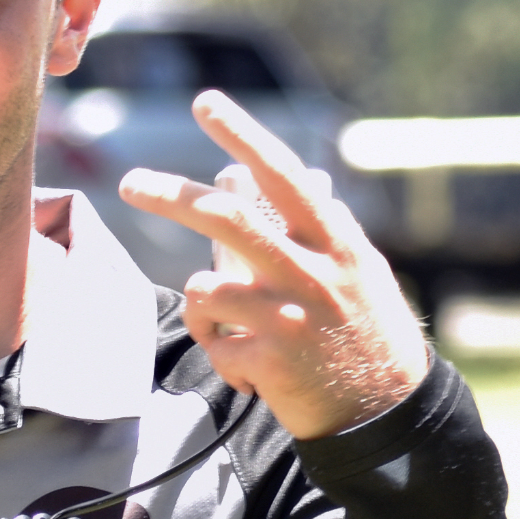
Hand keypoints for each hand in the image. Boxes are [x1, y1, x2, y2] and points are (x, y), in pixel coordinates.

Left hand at [112, 92, 432, 441]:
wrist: (389, 415)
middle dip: (171, 195)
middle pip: (228, 221)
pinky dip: (223, 357)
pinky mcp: (270, 363)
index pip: (284, 177)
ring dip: (202, 307)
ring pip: (203, 288)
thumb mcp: (359, 270)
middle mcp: (313, 273)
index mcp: (335, 243)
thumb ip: (320, 226)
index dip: (244, 136)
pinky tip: (253, 372)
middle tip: (130, 181)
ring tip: (231, 328)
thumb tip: (281, 175)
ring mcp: (290, 317)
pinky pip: (214, 346)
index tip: (205, 103)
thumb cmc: (367, 332)